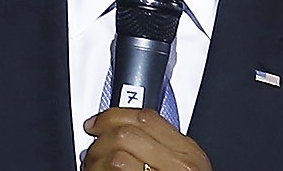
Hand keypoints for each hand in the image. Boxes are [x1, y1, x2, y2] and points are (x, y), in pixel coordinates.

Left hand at [81, 107, 211, 170]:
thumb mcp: (180, 168)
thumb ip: (160, 146)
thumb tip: (121, 127)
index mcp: (190, 155)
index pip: (145, 118)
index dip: (113, 116)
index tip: (97, 123)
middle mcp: (181, 167)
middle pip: (126, 134)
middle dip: (101, 141)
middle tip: (93, 152)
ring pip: (117, 155)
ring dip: (97, 161)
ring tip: (96, 169)